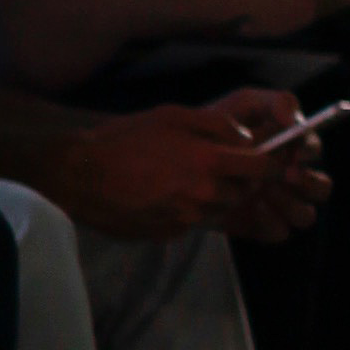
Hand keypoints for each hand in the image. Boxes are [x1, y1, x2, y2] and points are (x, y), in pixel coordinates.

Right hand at [51, 92, 327, 243]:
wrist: (79, 176)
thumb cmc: (125, 139)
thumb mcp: (174, 116)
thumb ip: (218, 125)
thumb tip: (246, 137)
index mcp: (209, 161)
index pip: (265, 168)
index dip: (270, 162)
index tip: (265, 157)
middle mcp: (204, 194)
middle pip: (245, 192)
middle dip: (243, 179)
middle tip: (222, 164)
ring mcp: (187, 218)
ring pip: (222, 208)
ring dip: (218, 195)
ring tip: (190, 176)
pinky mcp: (170, 234)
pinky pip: (195, 221)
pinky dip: (192, 209)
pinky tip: (168, 193)